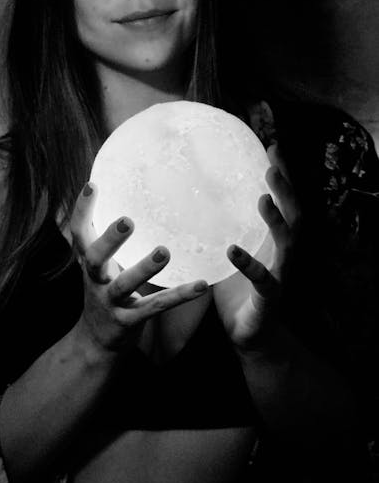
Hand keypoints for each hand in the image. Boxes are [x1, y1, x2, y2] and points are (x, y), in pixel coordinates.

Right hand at [70, 182, 207, 354]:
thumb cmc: (103, 290)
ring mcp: (110, 303)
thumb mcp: (97, 263)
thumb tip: (114, 193)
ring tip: (164, 251)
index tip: (93, 185)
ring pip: (125, 286)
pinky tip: (200, 285)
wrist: (95, 342)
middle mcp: (95, 281)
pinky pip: (156, 306)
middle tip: (127, 220)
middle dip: (110, 240)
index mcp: (89, 262)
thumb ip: (103, 236)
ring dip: (144, 269)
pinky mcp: (129, 321)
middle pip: (95, 259)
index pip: (78, 233)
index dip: (81, 210)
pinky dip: (179, 296)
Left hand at [213, 144, 300, 351]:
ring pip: (288, 244)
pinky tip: (233, 250)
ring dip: (277, 220)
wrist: (249, 336)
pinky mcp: (269, 300)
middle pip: (295, 215)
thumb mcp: (224, 252)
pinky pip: (263, 280)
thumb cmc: (235, 290)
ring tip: (263, 198)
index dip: (282, 175)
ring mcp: (280, 276)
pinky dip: (250, 264)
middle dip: (287, 189)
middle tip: (272, 165)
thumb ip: (216, 228)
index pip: (284, 202)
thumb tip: (186, 197)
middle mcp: (283, 255)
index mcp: (273, 241)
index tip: (273, 146)